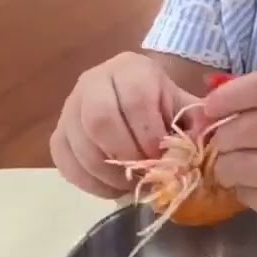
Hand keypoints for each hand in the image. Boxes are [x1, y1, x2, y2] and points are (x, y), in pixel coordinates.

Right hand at [50, 52, 202, 198]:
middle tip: (143, 171)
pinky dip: (88, 182)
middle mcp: (94, 80)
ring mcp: (71, 107)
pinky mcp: (59, 133)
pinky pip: (64, 161)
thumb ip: (196, 125)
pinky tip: (111, 188)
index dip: (149, 134)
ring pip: (80, 143)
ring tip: (130, 183)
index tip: (161, 156)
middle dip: (125, 154)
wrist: (135, 101)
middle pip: (100, 119)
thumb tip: (197, 150)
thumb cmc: (163, 106)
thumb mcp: (184, 107)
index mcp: (131, 69)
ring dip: (108, 173)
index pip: (135, 99)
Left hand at [203, 69, 256, 228]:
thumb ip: (253, 97)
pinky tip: (253, 184)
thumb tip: (203, 109)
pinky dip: (241, 189)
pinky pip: (249, 194)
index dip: (229, 96)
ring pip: (241, 165)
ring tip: (230, 166)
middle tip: (222, 143)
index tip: (209, 107)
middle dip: (223, 137)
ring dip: (224, 166)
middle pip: (249, 128)